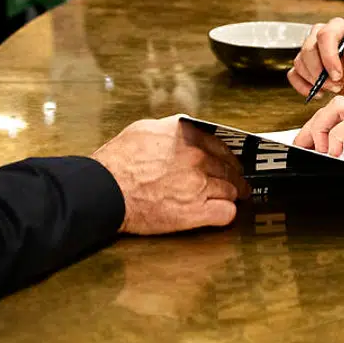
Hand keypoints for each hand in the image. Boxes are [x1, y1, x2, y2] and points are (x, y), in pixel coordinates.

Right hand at [92, 116, 249, 234]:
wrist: (106, 189)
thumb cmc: (118, 161)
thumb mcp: (144, 129)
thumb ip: (170, 129)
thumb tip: (183, 130)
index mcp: (187, 136)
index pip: (221, 146)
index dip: (227, 157)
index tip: (229, 163)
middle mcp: (198, 158)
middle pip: (229, 169)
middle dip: (233, 177)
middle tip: (237, 184)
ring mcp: (199, 185)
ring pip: (231, 190)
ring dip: (230, 195)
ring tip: (230, 199)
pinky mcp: (195, 212)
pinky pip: (225, 213)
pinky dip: (226, 213)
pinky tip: (221, 213)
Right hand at [286, 18, 343, 97]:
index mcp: (338, 27)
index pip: (325, 36)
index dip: (328, 56)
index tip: (337, 75)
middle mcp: (319, 35)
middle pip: (308, 49)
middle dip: (320, 72)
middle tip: (336, 85)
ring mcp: (309, 49)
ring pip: (300, 63)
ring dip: (314, 80)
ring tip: (333, 88)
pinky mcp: (303, 65)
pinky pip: (293, 74)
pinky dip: (302, 86)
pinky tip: (318, 93)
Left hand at [292, 97, 343, 176]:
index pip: (342, 114)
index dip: (321, 127)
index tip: (309, 144)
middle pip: (334, 107)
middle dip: (312, 125)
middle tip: (301, 145)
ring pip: (338, 109)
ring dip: (319, 127)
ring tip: (313, 148)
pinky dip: (337, 136)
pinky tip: (335, 152)